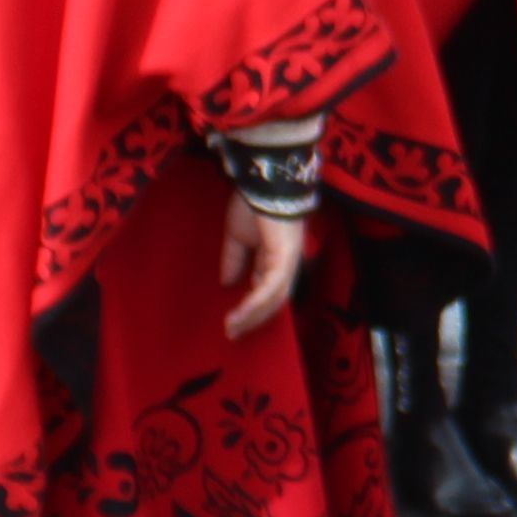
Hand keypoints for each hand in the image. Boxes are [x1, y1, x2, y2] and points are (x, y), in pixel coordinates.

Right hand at [219, 197, 308, 337]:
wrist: (263, 182)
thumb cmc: (253, 203)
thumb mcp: (236, 237)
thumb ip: (235, 259)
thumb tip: (228, 282)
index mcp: (275, 258)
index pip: (268, 291)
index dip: (252, 308)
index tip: (232, 323)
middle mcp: (286, 263)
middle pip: (275, 300)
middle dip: (254, 319)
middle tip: (233, 334)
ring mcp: (288, 260)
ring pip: (275, 298)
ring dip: (253, 316)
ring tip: (232, 328)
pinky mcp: (286, 257)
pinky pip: (272, 287)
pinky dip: (256, 302)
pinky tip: (240, 314)